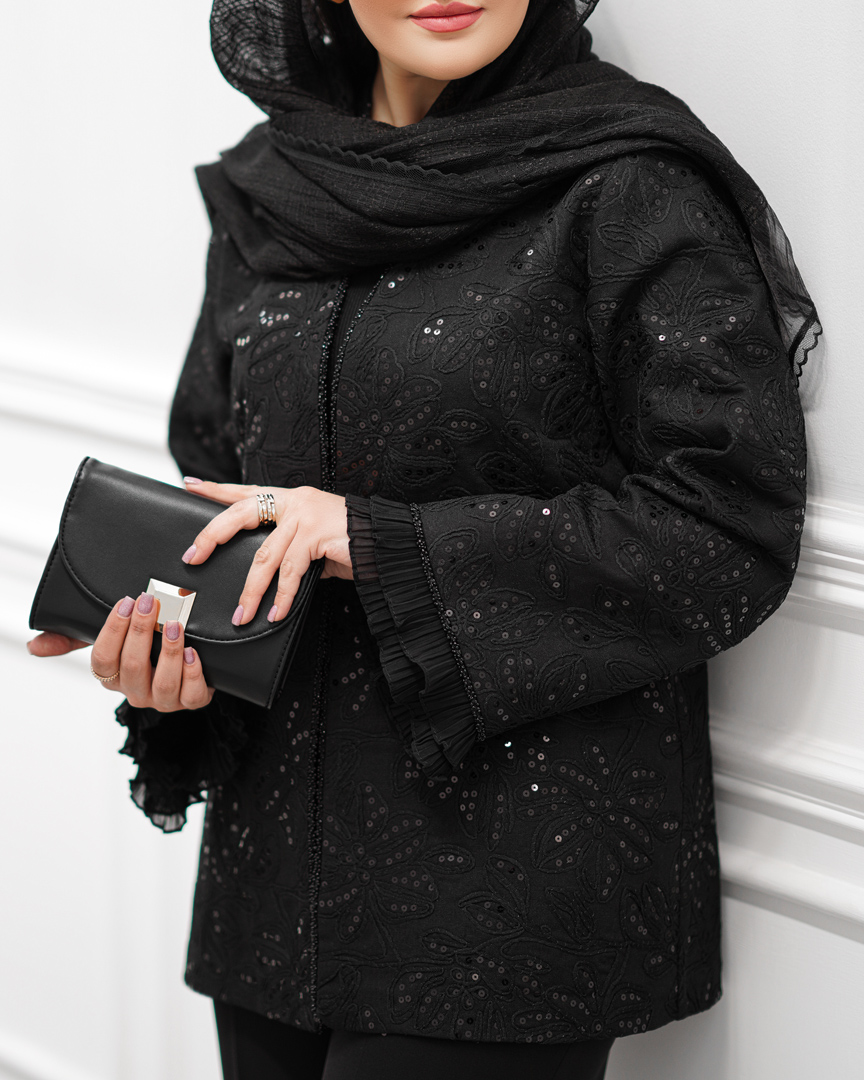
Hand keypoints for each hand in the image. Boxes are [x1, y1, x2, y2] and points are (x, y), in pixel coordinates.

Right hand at [27, 595, 213, 711]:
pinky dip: (193, 673)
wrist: (187, 664)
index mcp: (112, 677)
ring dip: (168, 651)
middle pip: (132, 666)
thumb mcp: (110, 640)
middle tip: (151, 602)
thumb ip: (74, 640)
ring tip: (174, 625)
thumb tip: (34, 646)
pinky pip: (192, 696)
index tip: (126, 601)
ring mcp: (163, 700)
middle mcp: (135, 692)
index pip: (103, 659)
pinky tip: (192, 652)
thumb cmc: (144, 648)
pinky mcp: (190, 702)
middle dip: (141, 632)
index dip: (113, 631)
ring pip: (163, 682)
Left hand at [181, 479, 352, 625]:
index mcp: (290, 499)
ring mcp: (304, 515)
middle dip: (213, 536)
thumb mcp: (315, 542)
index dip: (216, 489)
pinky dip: (281, 597)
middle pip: (241, 514)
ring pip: (264, 556)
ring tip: (241, 615)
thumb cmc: (353, 542)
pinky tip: (274, 614)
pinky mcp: (316, 534)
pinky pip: (290, 572)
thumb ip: (292, 550)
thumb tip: (273, 576)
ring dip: (251, 591)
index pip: (246, 492)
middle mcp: (294, 501)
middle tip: (192, 557)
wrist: (386, 541)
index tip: (190, 484)